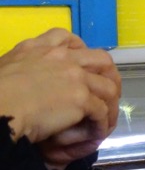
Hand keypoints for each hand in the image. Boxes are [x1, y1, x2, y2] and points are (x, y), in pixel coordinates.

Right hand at [0, 28, 120, 155]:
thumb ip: (22, 67)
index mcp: (38, 48)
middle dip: (109, 75)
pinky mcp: (81, 98)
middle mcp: (61, 57)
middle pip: (100, 59)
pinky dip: (102, 122)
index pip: (67, 38)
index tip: (83, 64)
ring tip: (106, 118)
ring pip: (107, 87)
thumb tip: (25, 78)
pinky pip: (101, 110)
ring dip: (110, 103)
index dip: (81, 50)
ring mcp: (74, 77)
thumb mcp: (4, 68)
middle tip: (107, 92)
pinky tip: (98, 131)